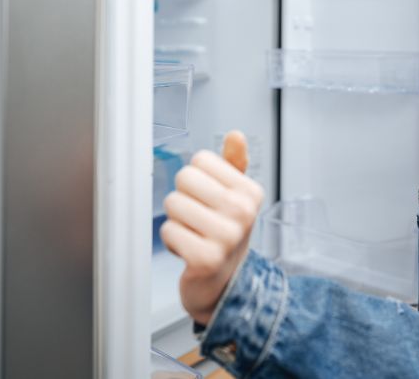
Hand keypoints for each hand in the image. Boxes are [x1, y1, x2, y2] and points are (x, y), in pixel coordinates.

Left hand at [159, 130, 263, 324]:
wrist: (227, 283)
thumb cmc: (226, 234)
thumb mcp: (235, 196)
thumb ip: (233, 164)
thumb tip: (236, 135)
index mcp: (250, 192)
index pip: (200, 160)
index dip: (198, 180)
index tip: (210, 201)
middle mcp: (243, 212)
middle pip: (184, 178)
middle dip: (184, 199)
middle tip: (199, 219)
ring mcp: (226, 236)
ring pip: (173, 204)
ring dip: (177, 222)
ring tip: (195, 235)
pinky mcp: (205, 258)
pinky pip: (168, 231)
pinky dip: (172, 242)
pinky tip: (189, 250)